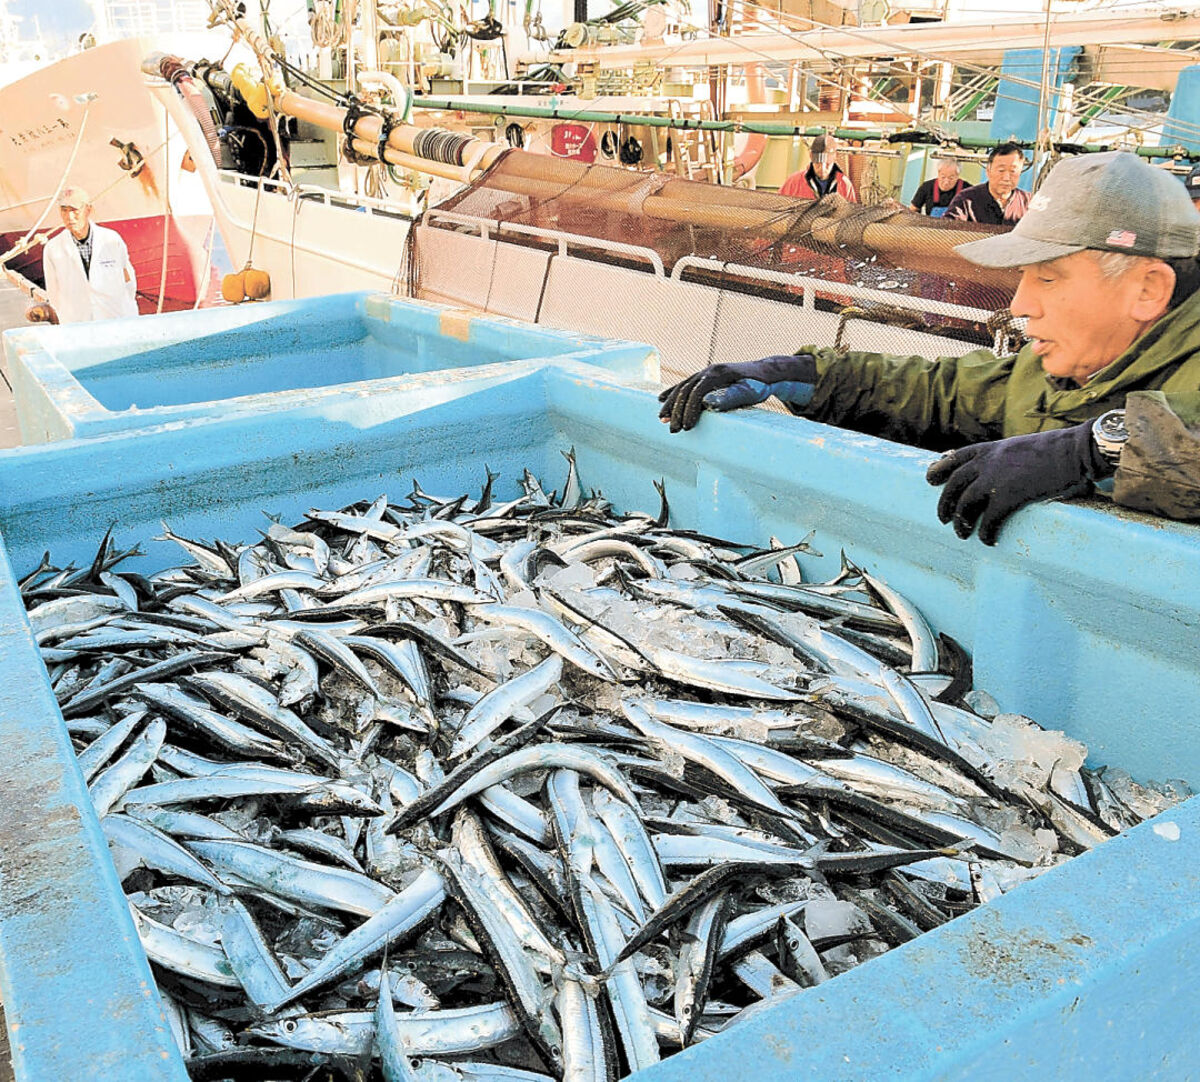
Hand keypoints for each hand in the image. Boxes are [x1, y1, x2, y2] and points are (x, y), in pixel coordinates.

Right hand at [658, 354, 816, 432]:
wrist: (765, 373)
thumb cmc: (758, 386)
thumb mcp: (748, 393)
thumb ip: (729, 397)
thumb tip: (706, 403)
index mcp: (718, 374)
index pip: (696, 392)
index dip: (689, 410)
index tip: (687, 427)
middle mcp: (709, 371)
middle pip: (685, 390)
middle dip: (677, 411)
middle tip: (673, 430)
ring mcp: (706, 373)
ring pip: (682, 387)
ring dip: (671, 404)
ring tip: (662, 419)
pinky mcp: (705, 377)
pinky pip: (684, 385)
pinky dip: (672, 393)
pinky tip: (661, 400)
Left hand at [926, 422, 1111, 545]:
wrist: (1075, 450)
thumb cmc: (1056, 449)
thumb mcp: (1020, 447)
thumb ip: (1005, 460)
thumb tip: (1002, 474)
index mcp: (990, 449)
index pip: (955, 457)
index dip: (939, 469)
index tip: (929, 478)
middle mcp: (987, 463)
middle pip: (954, 485)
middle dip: (945, 504)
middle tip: (943, 519)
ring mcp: (995, 479)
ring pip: (965, 505)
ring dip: (961, 522)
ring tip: (962, 534)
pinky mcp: (1009, 496)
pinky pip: (990, 520)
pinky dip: (985, 532)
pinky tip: (988, 540)